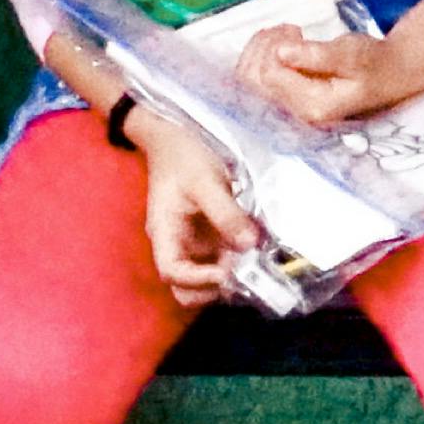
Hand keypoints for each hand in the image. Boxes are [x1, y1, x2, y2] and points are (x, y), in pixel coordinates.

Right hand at [46, 32, 263, 304]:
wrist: (175, 135)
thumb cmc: (184, 155)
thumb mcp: (205, 181)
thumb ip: (226, 213)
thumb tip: (250, 245)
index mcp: (165, 232)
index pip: (172, 272)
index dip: (197, 280)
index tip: (227, 271)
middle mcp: (177, 244)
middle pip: (185, 288)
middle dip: (213, 289)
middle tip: (246, 273)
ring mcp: (193, 243)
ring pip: (205, 280)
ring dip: (229, 279)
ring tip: (256, 263)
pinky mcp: (210, 236)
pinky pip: (221, 260)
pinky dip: (238, 263)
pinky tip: (258, 252)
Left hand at [239, 22, 416, 127]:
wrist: (389, 74)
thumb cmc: (375, 63)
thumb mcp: (351, 54)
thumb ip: (317, 55)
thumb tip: (282, 52)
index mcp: (314, 106)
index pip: (270, 76)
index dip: (274, 48)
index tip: (296, 32)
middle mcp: (297, 113)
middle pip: (252, 81)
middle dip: (263, 47)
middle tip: (289, 31)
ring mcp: (290, 109)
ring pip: (248, 81)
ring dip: (258, 50)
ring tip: (284, 34)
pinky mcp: (287, 100)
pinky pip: (256, 81)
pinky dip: (259, 57)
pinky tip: (278, 44)